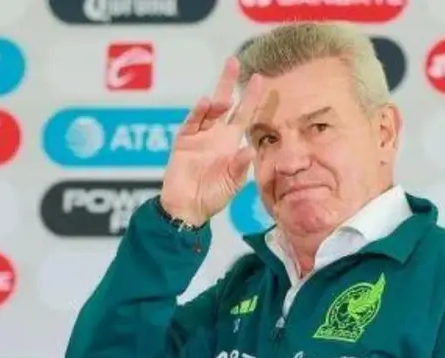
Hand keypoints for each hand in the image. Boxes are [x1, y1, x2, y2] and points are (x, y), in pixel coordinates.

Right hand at [159, 57, 265, 226]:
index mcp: (231, 143)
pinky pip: (191, 124)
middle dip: (228, 83)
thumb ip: (240, 166)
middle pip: (224, 104)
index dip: (251, 98)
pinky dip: (197, 114)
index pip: (244, 116)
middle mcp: (216, 135)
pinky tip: (204, 104)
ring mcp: (199, 136)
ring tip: (222, 97)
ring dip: (215, 103)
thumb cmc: (212, 197)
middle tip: (234, 62)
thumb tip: (250, 150)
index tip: (260, 79)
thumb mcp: (232, 183)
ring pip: (207, 111)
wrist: (187, 208)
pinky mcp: (183, 142)